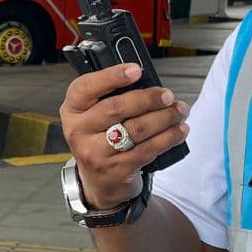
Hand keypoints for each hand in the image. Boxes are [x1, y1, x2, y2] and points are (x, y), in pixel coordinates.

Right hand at [59, 64, 190, 208]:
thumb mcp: (93, 116)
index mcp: (72, 109)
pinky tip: (179, 130)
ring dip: (164, 118)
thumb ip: (110, 97)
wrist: (98, 181)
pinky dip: (168, 137)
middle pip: (116, 108)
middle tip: (168, 95)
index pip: (86, 87)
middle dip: (148, 99)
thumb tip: (148, 82)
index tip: (136, 69)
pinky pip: (147, 149)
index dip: (112, 76)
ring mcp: (96, 153)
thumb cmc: (100, 138)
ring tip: (180, 111)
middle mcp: (79, 131)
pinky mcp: (116, 169)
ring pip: (136, 129)